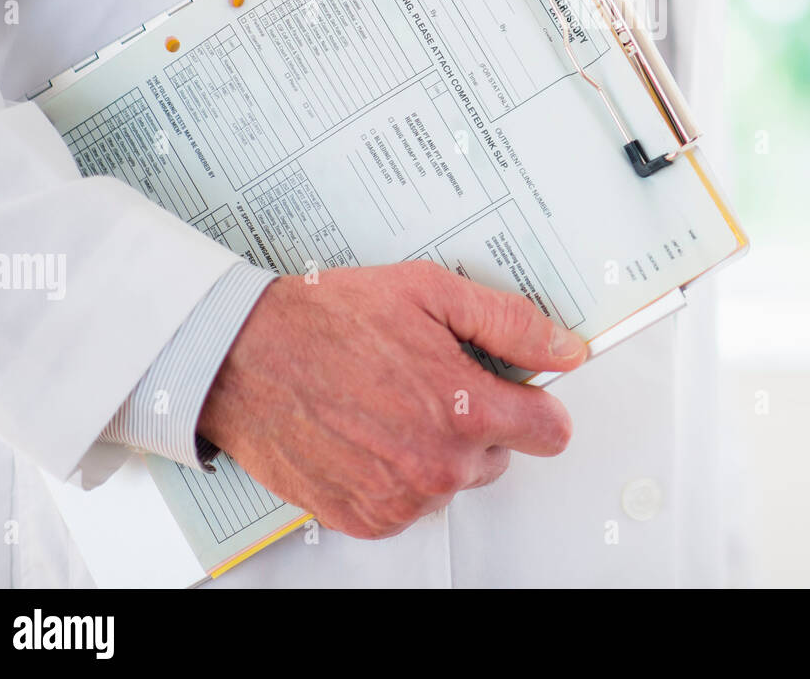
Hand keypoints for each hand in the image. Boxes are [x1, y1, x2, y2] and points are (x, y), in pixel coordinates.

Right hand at [196, 261, 587, 538]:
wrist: (246, 357)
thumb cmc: (330, 320)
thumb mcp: (431, 293)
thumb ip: (509, 324)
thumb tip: (563, 348)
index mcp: (463, 410)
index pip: (551, 432)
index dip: (539, 404)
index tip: (523, 392)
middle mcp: (436, 465)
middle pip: (500, 456)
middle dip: (478, 420)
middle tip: (432, 378)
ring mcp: (399, 498)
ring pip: (453, 481)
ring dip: (437, 449)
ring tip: (392, 400)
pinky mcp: (364, 518)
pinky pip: (408, 503)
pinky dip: (397, 474)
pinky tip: (370, 430)